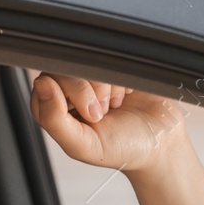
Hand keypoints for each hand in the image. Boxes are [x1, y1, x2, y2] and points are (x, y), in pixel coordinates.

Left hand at [29, 71, 188, 175]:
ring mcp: (96, 74)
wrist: (163, 145)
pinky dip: (122, 75)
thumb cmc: (122, 148)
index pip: (46, 81)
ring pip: (89, 59)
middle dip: (88, 92)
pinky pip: (113, 55)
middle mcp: (74, 87)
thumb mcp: (82, 145)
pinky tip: (128, 92)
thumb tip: (40, 84)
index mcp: (58, 105)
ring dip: (107, 85)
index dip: (66, 95)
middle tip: (102, 113)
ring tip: (116, 105)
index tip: (88, 116)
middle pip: (67, 67)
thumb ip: (53, 120)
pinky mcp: (117, 64)